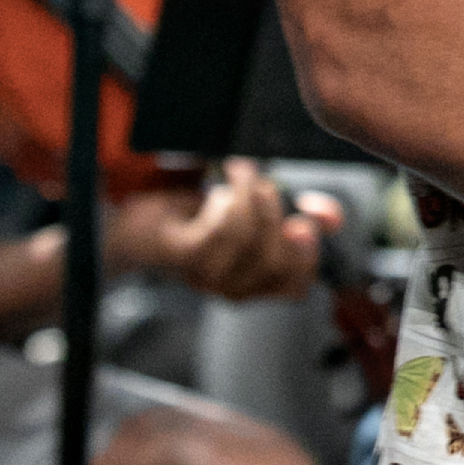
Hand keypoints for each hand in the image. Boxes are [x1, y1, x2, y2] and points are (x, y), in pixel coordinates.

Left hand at [113, 161, 330, 298]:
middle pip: (280, 259)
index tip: (307, 213)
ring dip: (251, 197)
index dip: (312, 250)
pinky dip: (232, 198)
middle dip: (276, 212)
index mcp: (252, 284)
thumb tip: (328, 215)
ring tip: (240, 177)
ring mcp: (207, 275)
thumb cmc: (194, 216)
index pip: (298, 284)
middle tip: (260, 186)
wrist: (135, 218)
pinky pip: (223, 228)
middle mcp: (231, 288)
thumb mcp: (254, 215)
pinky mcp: (184, 254)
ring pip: (252, 238)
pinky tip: (223, 184)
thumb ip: (296, 216)